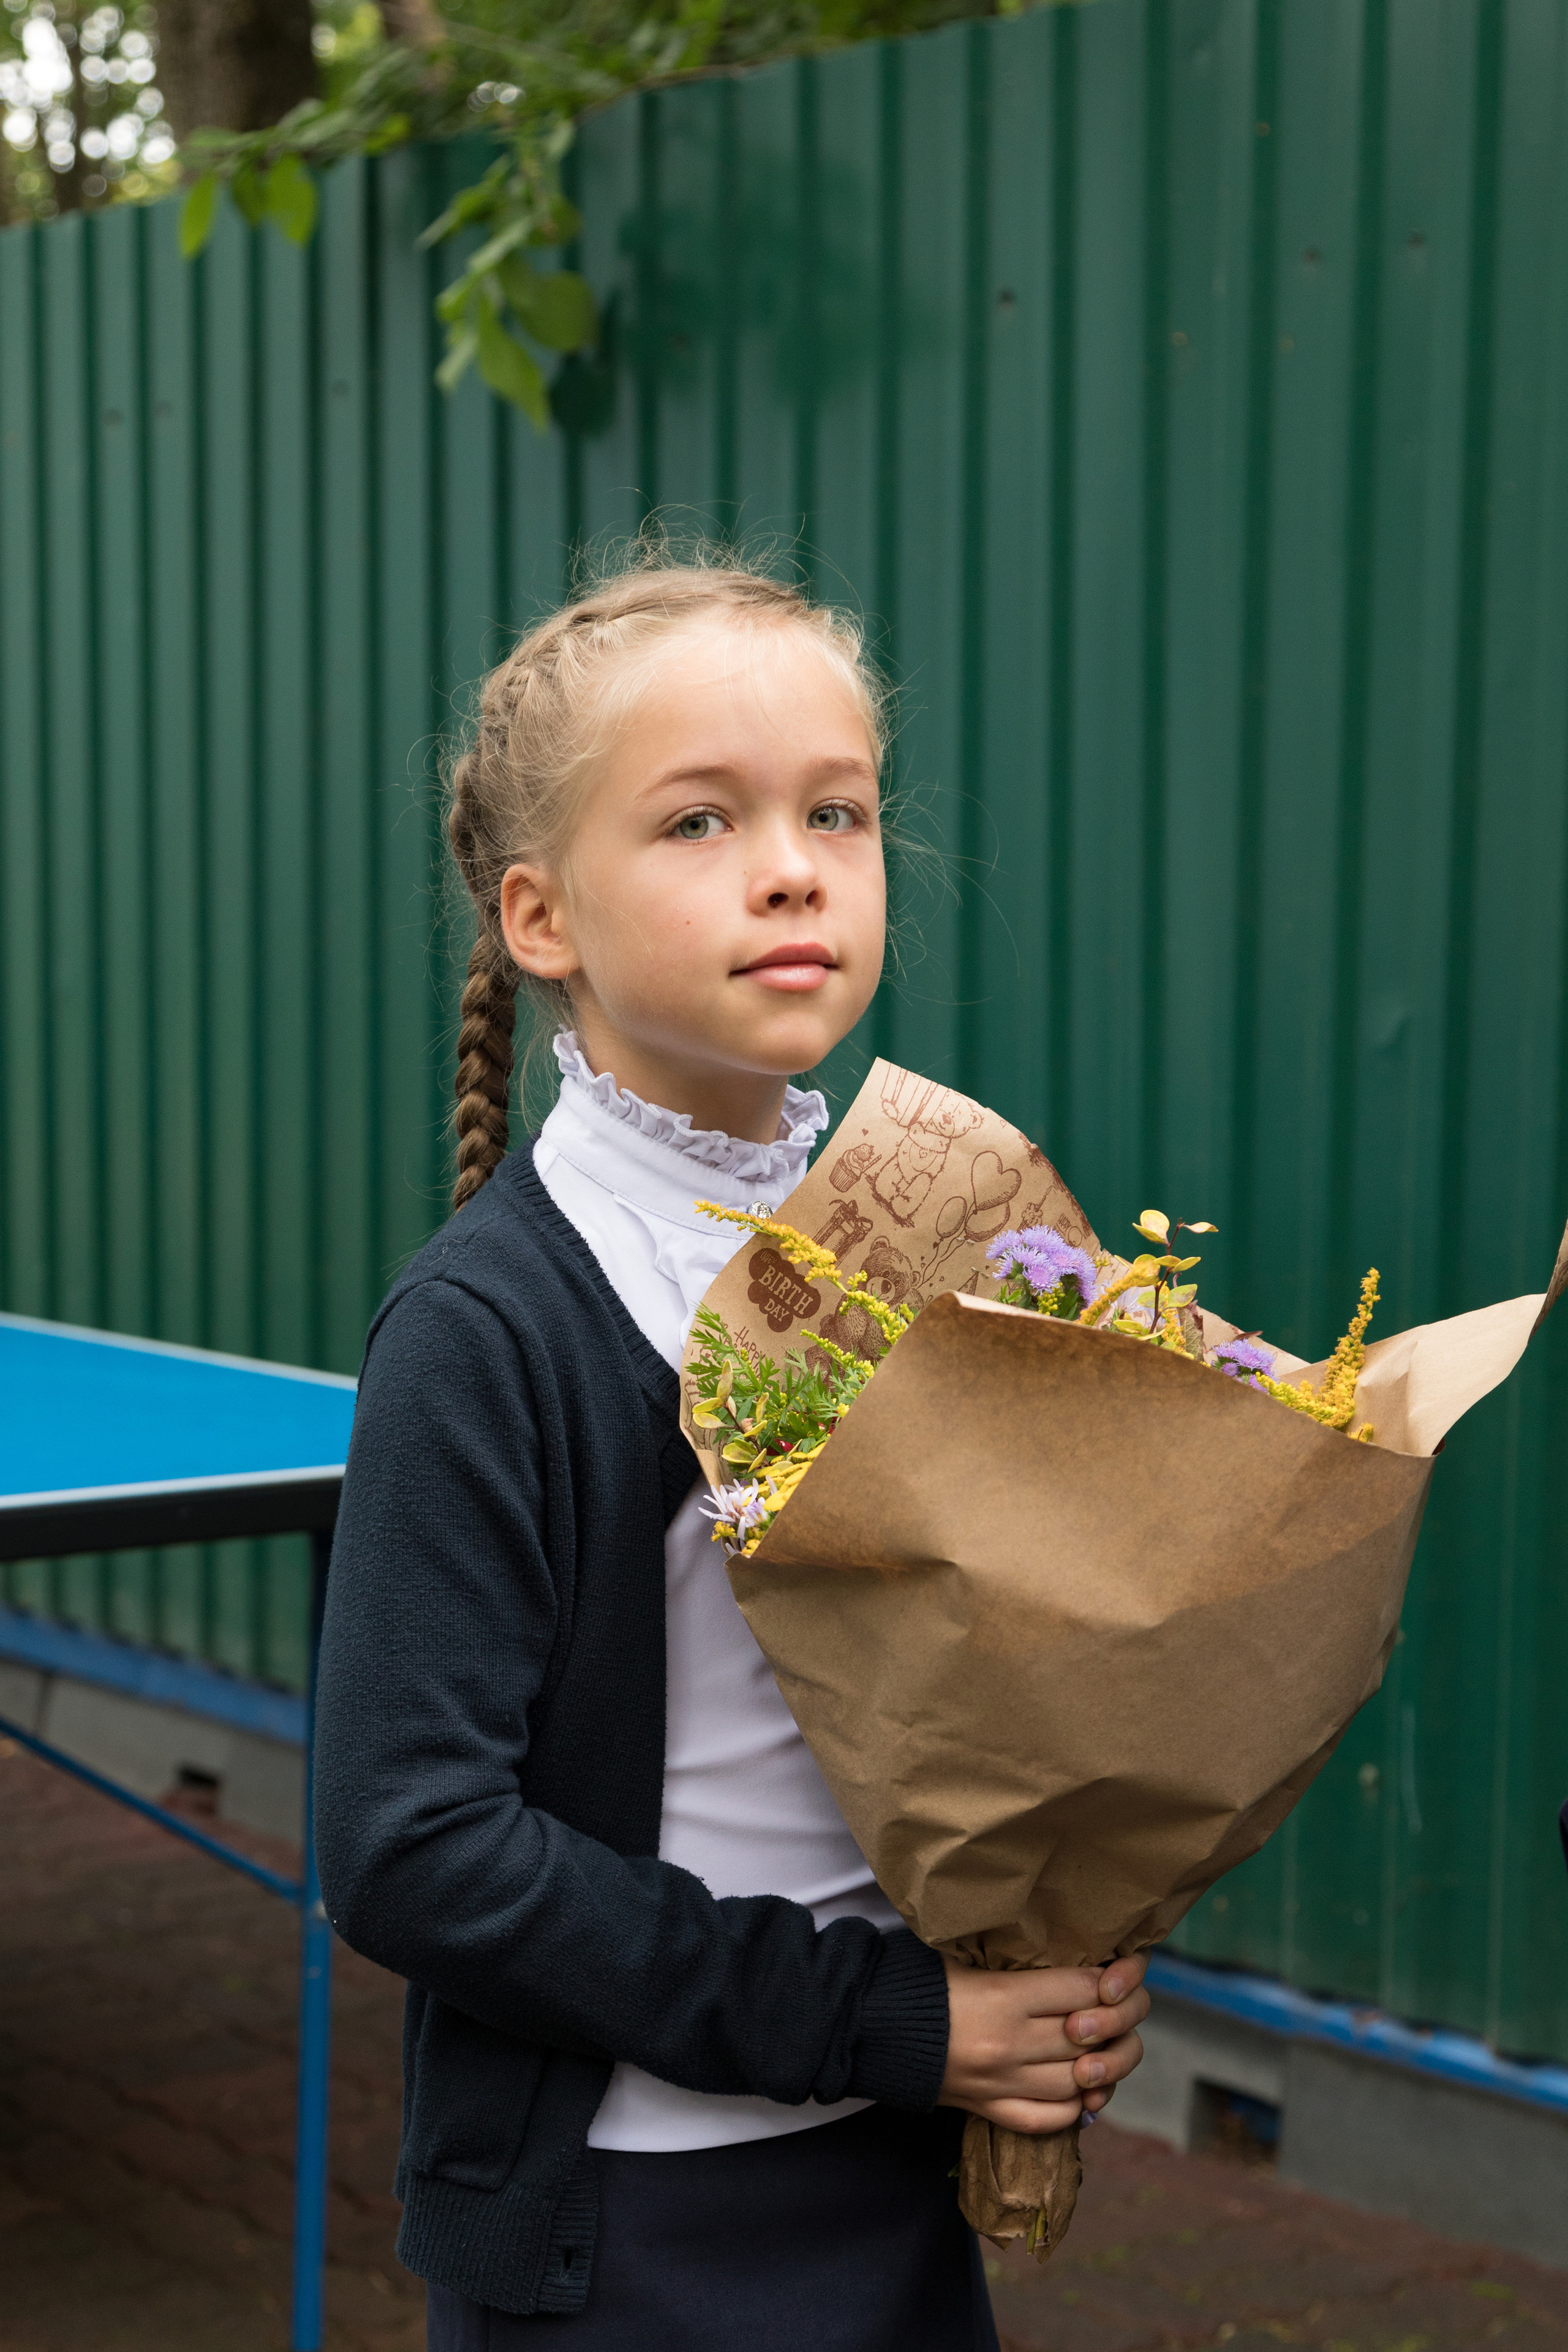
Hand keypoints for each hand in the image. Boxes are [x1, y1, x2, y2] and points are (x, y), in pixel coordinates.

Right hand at [938, 1952, 1149, 2134]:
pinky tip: (1079, 2088)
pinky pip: (1049, 2119)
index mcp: (1004, 1997)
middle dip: (1116, 2020)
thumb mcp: (966, 1954)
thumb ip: (1015, 1956)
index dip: (1110, 1980)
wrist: (870, 2028)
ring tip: (1101, 2047)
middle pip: (1089, 2037)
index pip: (1083, 1990)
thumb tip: (1068, 1952)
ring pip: (1078, 2082)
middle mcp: (1009, 2044)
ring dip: (1101, 2065)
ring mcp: (1001, 2083)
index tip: (1113, 1972)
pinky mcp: (988, 2109)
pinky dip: (1074, 2106)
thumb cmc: (920, 1981)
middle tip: (1116, 2009)